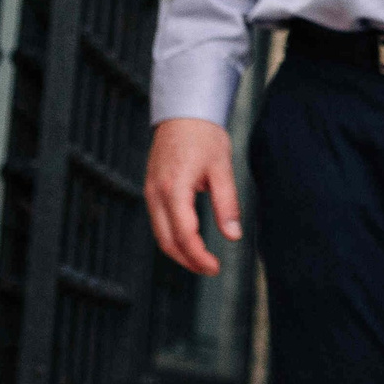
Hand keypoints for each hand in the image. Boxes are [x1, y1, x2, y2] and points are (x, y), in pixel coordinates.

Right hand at [145, 118, 239, 276]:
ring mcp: (150, 192)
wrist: (183, 113)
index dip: (199, 256)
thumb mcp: (222, 169)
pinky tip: (190, 241)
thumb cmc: (204, 137)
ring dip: (179, 252)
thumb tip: (233, 236)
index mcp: (174, 190)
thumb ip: (227, 203)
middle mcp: (156, 194)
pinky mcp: (152, 190)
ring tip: (202, 261)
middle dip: (188, 260)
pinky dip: (172, 237)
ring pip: (159, 234)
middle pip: (166, 241)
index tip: (215, 268)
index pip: (184, 235)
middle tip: (211, 269)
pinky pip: (158, 222)